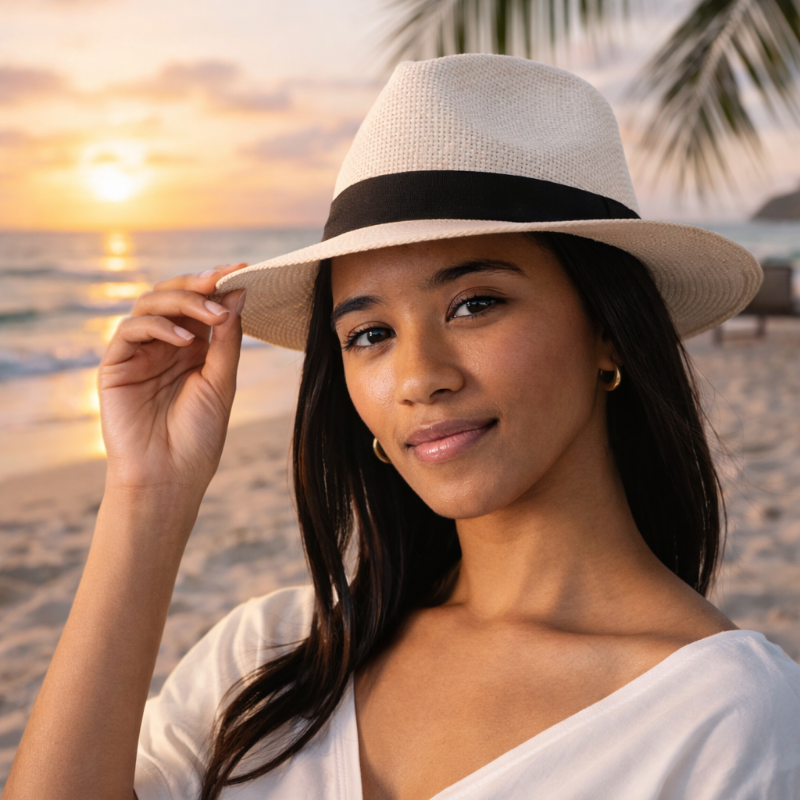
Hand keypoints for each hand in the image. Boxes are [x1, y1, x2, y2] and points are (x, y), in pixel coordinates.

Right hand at [97, 264, 247, 494]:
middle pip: (174, 296)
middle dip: (199, 284)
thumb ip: (227, 338)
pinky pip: (130, 329)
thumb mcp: (221, 382)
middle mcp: (165, 345)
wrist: (169, 478)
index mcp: (193, 349)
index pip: (202, 304)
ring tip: (212, 313)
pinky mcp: (115, 365)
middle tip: (223, 279)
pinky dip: (157, 326)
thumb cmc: (198, 436)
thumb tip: (238, 292)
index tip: (244, 269)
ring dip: (183, 301)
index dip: (219, 285)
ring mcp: (139, 353)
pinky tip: (182, 339)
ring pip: (150, 303)